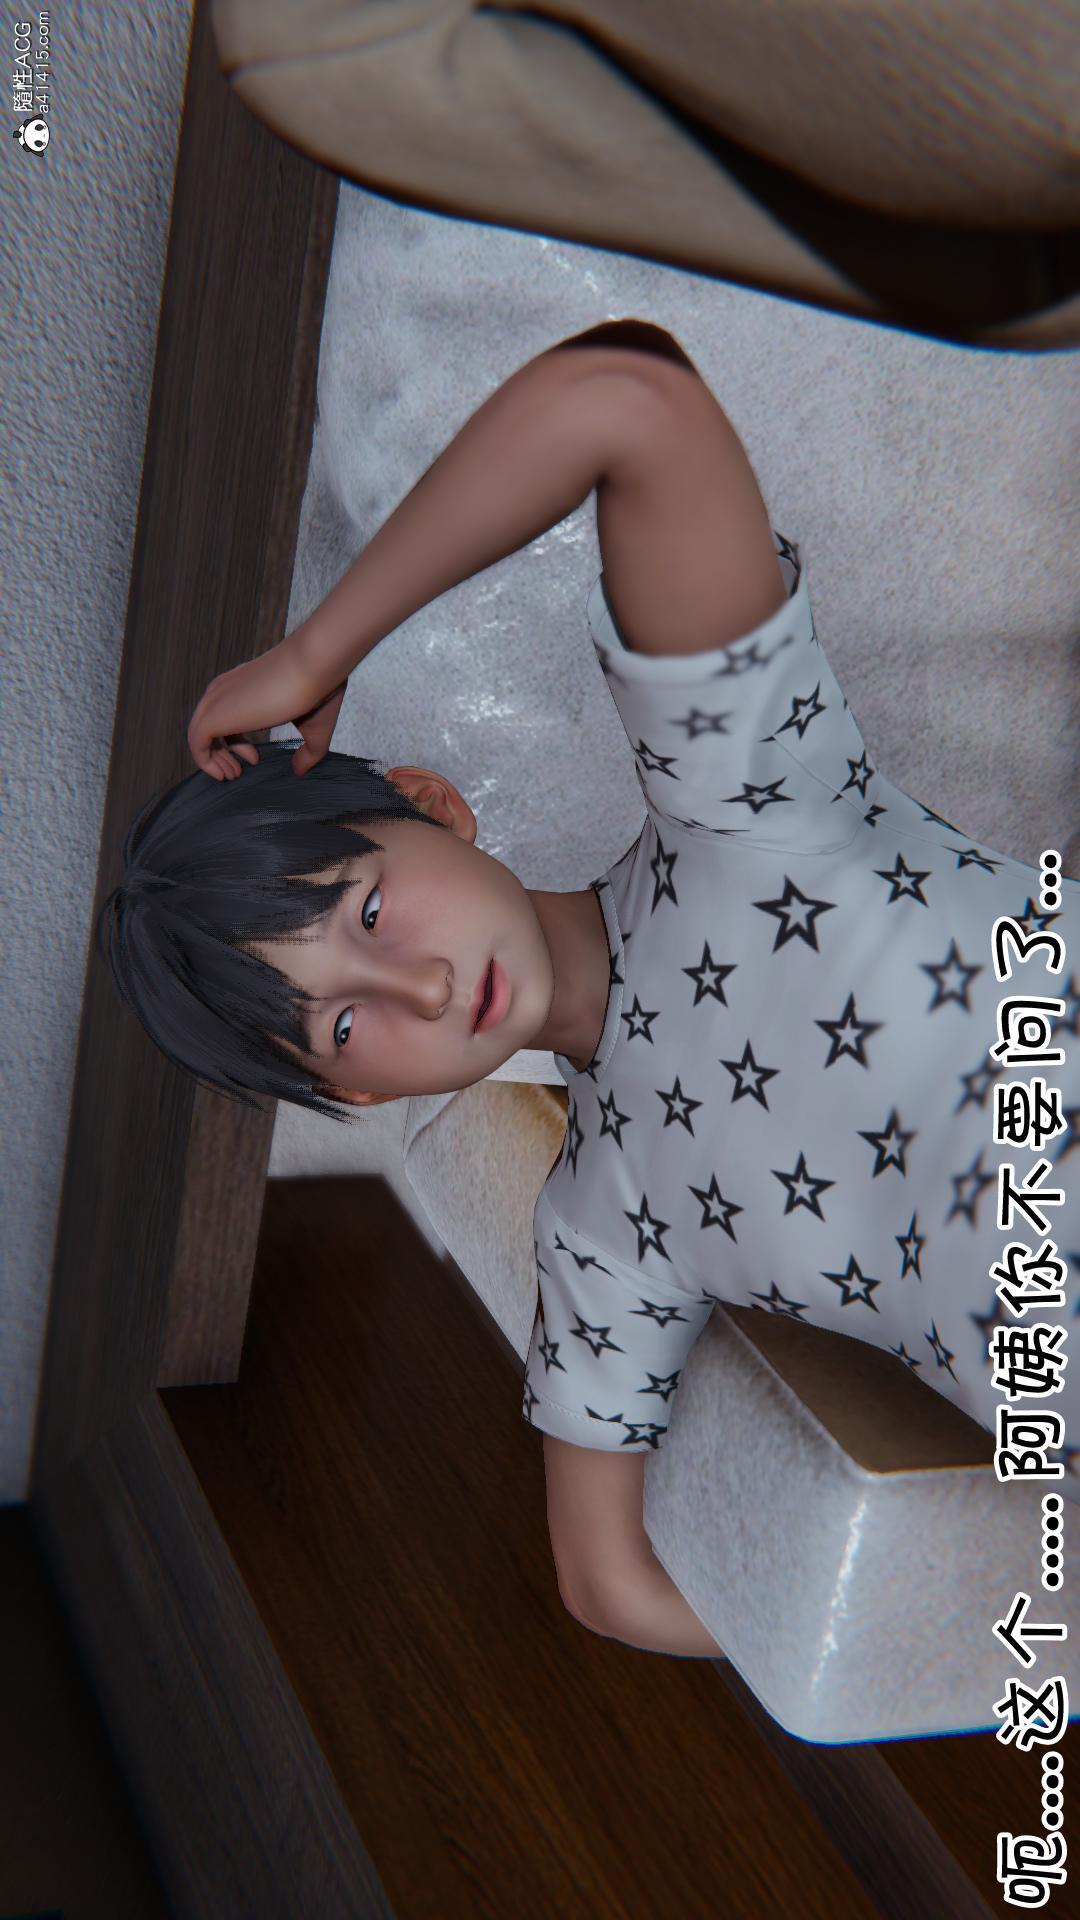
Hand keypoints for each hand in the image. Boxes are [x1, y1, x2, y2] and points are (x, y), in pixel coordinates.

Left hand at [187, 642, 348, 779]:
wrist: (313, 666)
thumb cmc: (317, 688)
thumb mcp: (314, 727)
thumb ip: (306, 751)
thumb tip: (300, 770)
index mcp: (241, 686)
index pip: (226, 716)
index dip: (237, 743)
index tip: (255, 758)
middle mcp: (224, 690)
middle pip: (209, 726)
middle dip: (223, 753)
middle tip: (239, 772)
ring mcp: (216, 700)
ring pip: (198, 734)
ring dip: (213, 760)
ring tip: (233, 775)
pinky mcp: (214, 715)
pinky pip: (196, 742)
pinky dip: (205, 762)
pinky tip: (223, 774)